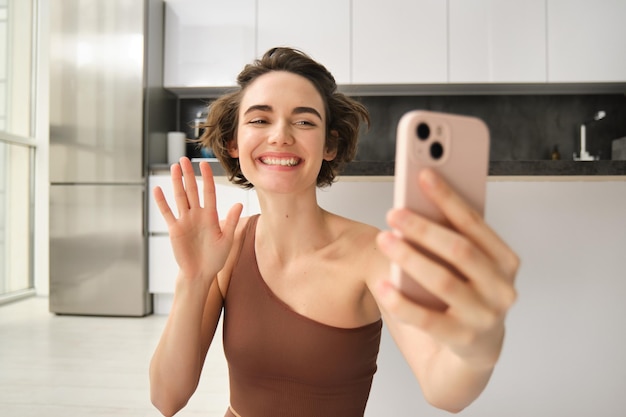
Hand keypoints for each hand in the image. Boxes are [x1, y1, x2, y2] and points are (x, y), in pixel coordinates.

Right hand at [153, 157, 242, 280]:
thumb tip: (239, 204)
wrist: (201, 274)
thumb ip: (232, 221)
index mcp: (211, 216)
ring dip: (177, 183)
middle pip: (192, 190)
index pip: (209, 192)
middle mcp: (197, 215)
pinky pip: (168, 213)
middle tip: (184, 159)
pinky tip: (158, 189)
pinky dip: (162, 202)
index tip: (204, 164)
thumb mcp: (226, 239)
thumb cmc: (215, 258)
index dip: (207, 178)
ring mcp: (185, 221)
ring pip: (180, 197)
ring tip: (174, 168)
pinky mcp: (175, 229)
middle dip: (189, 175)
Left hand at [376, 168, 518, 367]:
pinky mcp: (463, 340)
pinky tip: (381, 284)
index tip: (423, 174)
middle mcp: (501, 288)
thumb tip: (414, 203)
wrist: (471, 355)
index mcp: (505, 261)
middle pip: (459, 250)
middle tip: (393, 212)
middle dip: (424, 227)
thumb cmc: (463, 299)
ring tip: (384, 239)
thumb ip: (450, 240)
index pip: (475, 223)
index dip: (448, 197)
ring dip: (409, 257)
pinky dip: (401, 301)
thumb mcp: (465, 268)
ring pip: (443, 281)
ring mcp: (484, 316)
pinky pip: (427, 319)